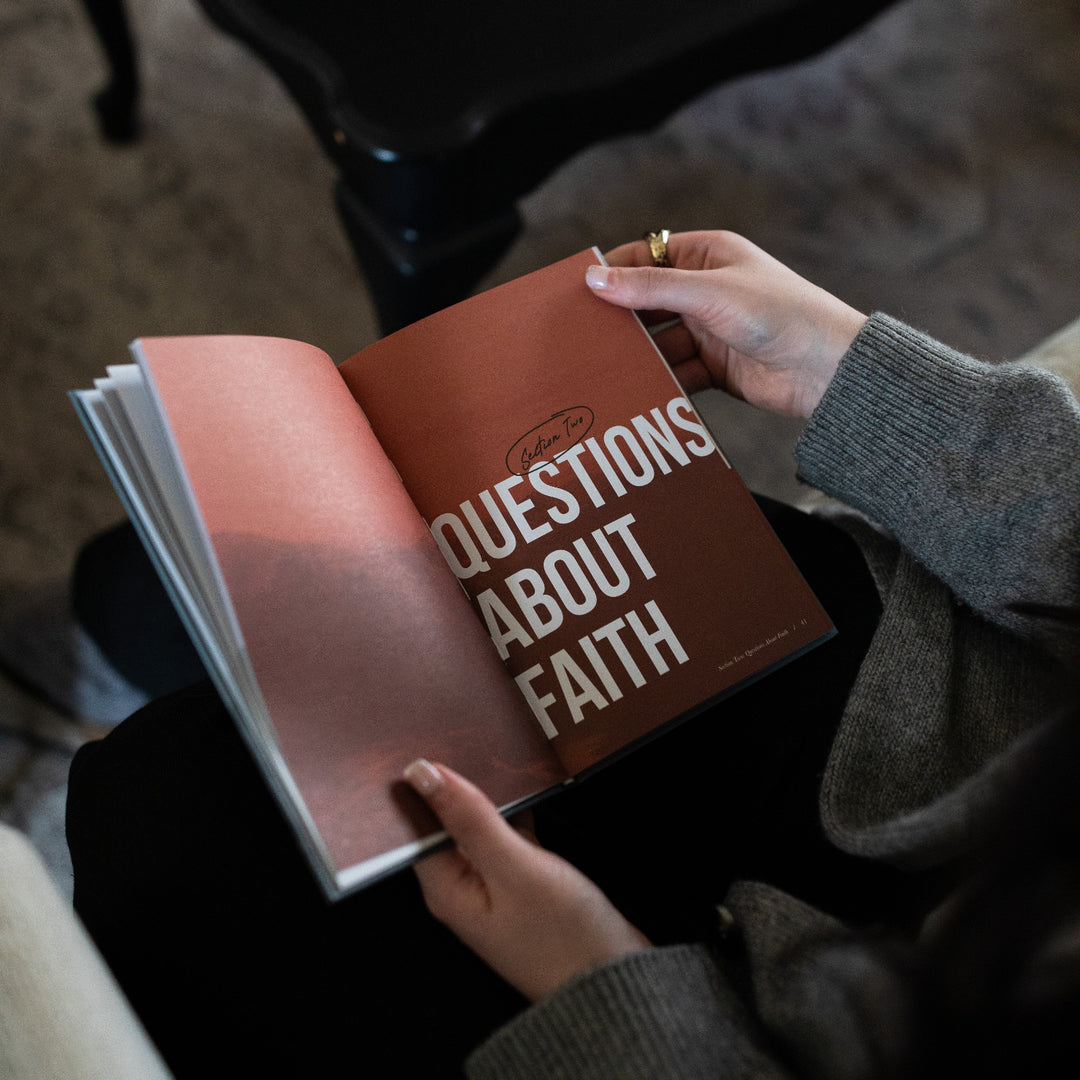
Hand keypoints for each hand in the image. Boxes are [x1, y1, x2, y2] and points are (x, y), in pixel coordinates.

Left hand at [404, 759, 650, 1001]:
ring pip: (478, 826)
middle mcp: (462, 887)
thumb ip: (469, 818)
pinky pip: (508, 836)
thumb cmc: (564, 936)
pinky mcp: (524, 883)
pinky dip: (514, 812)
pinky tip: (527, 786)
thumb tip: (423, 774)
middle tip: (464, 733)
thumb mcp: (514, 867)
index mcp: (445, 889)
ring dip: (486, 795)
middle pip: (445, 822)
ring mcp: (494, 885)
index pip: (415, 825)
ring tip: (494, 748)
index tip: (425, 739)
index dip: (418, 783)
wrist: (615, 982)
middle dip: (452, 782)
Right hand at [585, 230, 866, 417]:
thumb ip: (650, 288)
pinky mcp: (713, 368)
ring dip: (636, 356)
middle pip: (646, 303)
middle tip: (579, 335)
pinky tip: (635, 392)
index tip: (575, 291)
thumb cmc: (780, 313)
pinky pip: (674, 374)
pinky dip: (657, 383)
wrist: (827, 369)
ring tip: (601, 369)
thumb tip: (595, 278)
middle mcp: (705, 292)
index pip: (645, 257)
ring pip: (657, 342)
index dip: (611, 272)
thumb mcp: (709, 294)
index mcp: (707, 257)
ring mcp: (708, 331)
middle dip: (618, 320)